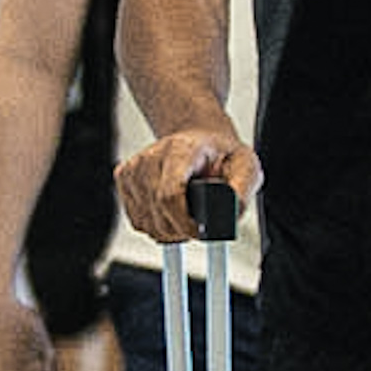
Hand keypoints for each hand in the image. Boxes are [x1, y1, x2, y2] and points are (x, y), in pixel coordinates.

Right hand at [116, 125, 254, 245]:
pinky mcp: (124, 180)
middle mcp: (152, 157)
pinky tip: (171, 212)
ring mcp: (134, 169)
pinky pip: (138, 221)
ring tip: (188, 215)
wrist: (200, 138)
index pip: (170, 195)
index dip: (185, 222)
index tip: (200, 232)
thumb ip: (242, 191)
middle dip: (182, 230)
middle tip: (199, 226)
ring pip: (147, 223)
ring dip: (170, 230)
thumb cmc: (221, 154)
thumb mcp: (247, 166)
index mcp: (182, 150)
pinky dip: (156, 225)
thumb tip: (231, 215)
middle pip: (159, 215)